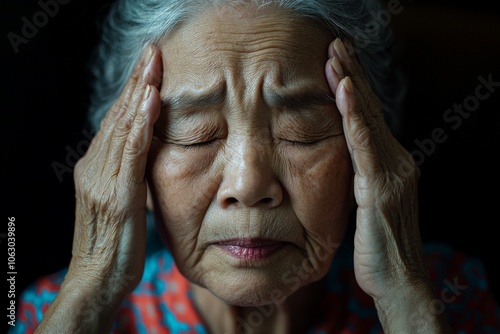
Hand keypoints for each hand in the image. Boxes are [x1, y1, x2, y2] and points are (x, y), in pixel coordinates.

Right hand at [69, 45, 161, 293]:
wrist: (99, 279)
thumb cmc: (116, 243)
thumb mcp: (123, 202)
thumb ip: (130, 174)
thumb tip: (147, 152)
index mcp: (97, 168)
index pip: (117, 122)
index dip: (132, 92)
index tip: (149, 66)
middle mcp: (94, 168)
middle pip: (117, 117)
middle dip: (136, 82)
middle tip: (152, 52)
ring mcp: (101, 181)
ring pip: (121, 128)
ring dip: (138, 94)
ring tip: (152, 66)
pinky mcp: (115, 197)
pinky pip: (128, 154)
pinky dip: (138, 126)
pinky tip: (149, 103)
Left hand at [325, 39, 450, 332]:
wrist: (398, 281)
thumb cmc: (377, 248)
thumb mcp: (365, 206)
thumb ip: (359, 179)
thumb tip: (342, 163)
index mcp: (388, 165)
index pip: (368, 119)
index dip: (354, 89)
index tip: (338, 63)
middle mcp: (396, 161)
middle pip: (371, 110)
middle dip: (353, 75)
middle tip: (337, 45)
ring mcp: (392, 172)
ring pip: (369, 120)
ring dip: (352, 84)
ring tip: (337, 55)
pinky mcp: (381, 187)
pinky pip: (365, 144)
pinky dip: (355, 115)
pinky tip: (345, 91)